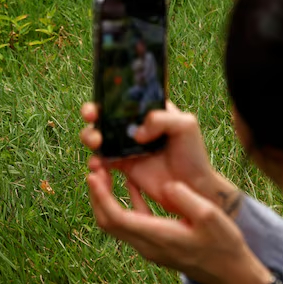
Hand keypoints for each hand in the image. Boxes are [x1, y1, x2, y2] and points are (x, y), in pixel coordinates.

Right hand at [80, 102, 240, 215]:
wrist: (192, 187)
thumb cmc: (193, 153)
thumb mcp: (186, 125)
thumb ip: (162, 119)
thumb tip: (137, 132)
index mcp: (147, 110)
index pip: (123, 97)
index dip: (107, 96)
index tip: (100, 102)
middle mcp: (134, 125)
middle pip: (104, 114)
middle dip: (91, 113)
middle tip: (93, 118)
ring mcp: (126, 145)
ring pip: (98, 135)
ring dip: (89, 136)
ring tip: (96, 143)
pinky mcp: (122, 165)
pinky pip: (101, 159)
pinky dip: (95, 161)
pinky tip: (98, 165)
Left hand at [86, 162, 272, 283]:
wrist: (230, 273)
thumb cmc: (223, 245)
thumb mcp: (210, 217)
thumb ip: (186, 199)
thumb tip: (167, 185)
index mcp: (157, 236)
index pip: (116, 217)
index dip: (101, 196)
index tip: (93, 174)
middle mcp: (147, 245)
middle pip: (108, 222)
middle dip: (96, 196)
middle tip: (94, 169)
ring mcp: (150, 247)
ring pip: (116, 224)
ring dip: (106, 199)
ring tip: (105, 173)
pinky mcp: (155, 244)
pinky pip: (132, 222)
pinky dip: (126, 202)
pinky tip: (129, 183)